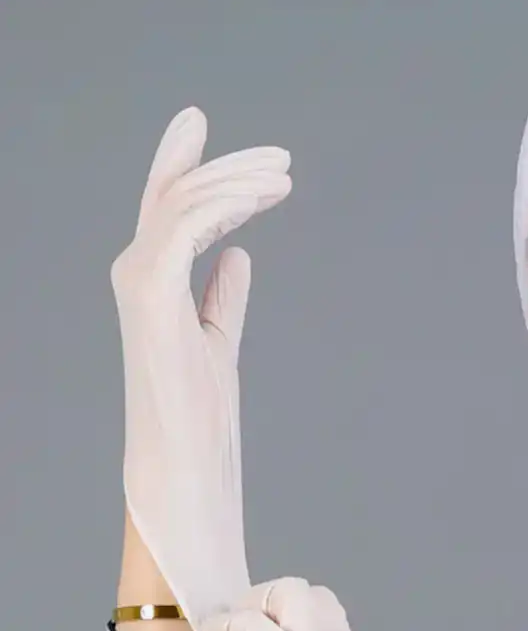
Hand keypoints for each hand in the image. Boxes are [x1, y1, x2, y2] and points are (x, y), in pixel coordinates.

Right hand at [111, 106, 291, 630]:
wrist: (184, 470)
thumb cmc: (199, 422)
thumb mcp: (219, 342)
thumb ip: (223, 299)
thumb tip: (239, 256)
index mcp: (152, 284)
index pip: (173, 211)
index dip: (207, 174)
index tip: (257, 161)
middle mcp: (137, 274)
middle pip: (176, 193)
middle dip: (225, 165)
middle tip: (282, 159)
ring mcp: (139, 282)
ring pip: (183, 201)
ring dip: (237, 182)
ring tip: (285, 178)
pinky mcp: (151, 295)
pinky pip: (187, 225)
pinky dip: (227, 205)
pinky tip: (264, 203)